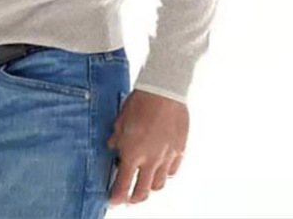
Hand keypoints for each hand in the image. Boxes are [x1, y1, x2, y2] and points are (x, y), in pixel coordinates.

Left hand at [107, 88, 188, 204]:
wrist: (164, 91)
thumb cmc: (140, 102)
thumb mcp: (121, 119)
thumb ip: (117, 137)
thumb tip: (112, 146)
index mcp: (132, 153)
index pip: (123, 185)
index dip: (117, 197)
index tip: (113, 201)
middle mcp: (150, 160)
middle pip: (143, 192)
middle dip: (133, 198)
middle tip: (128, 197)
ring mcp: (166, 157)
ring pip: (159, 184)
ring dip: (150, 186)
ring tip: (144, 181)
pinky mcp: (179, 150)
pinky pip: (172, 171)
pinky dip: (165, 173)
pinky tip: (160, 167)